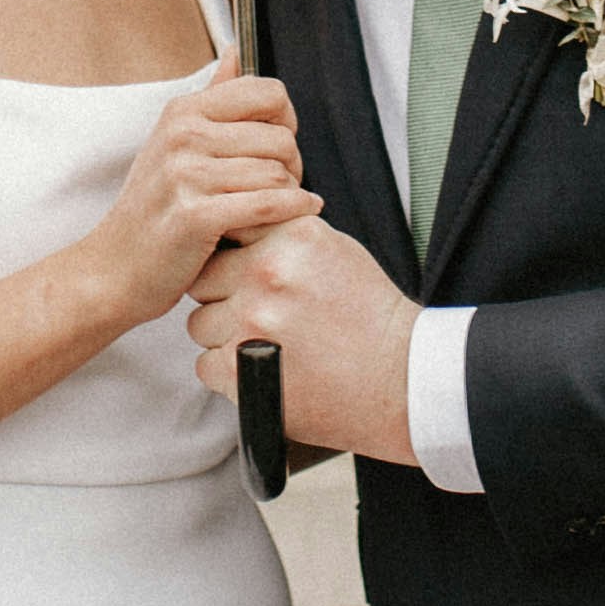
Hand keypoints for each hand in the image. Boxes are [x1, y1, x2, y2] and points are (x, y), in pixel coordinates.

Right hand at [89, 74, 312, 323]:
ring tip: (276, 207)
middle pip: (280, 137)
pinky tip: (301, 213)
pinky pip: (270, 203)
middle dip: (292, 165)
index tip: (277, 146)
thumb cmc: (153, 208)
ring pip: (278, 173)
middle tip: (279, 187)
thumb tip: (237, 50)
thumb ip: (212, 97)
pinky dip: (295, 210)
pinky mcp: (196, 216)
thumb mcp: (174, 142)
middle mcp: (183, 135)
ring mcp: (186, 175)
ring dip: (290, 194)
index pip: (268, 93)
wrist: (112, 268)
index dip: (286, 120)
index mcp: (183, 111)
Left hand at [187, 207, 416, 462]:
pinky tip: (266, 370)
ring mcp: (252, 322)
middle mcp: (268, 273)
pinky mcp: (241, 369)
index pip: (227, 229)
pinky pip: (205, 365)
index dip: (233, 255)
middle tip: (261, 315)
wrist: (404, 379)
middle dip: (224, 296)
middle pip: (204, 279)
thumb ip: (282, 235)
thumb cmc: (371, 319)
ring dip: (224, 336)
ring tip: (269, 345)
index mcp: (292, 236)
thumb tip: (234, 225)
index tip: (246, 273)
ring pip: (200, 324)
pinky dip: (229, 373)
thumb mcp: (335, 251)